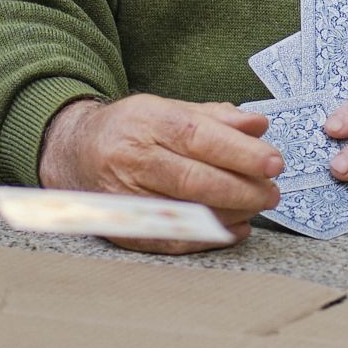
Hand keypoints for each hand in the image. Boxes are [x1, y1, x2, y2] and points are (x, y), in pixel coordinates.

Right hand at [36, 94, 282, 254]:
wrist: (74, 153)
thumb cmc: (132, 129)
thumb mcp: (168, 108)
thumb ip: (215, 117)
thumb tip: (259, 126)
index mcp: (145, 121)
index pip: (198, 136)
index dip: (239, 152)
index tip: (274, 162)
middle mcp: (131, 159)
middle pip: (194, 179)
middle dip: (242, 188)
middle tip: (272, 192)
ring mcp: (125, 197)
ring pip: (186, 212)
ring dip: (231, 213)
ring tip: (257, 206)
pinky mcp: (124, 228)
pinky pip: (173, 240)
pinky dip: (210, 237)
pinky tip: (235, 228)